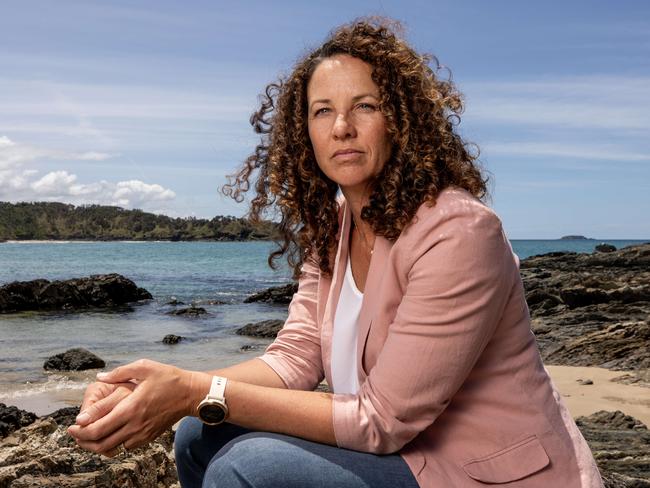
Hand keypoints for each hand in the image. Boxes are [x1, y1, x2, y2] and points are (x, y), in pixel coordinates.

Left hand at [68, 359, 197, 456]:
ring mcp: (142, 434)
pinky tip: (109, 434)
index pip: (98, 428)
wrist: (191, 394)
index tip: (72, 425)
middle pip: (100, 443)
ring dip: (96, 445)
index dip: (80, 430)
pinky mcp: (148, 437)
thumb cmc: (169, 378)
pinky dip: (112, 445)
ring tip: (87, 436)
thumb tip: (100, 377)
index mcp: (130, 408)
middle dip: (83, 440)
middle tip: (74, 433)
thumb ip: (120, 372)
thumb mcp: (145, 367)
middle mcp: (134, 425)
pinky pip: (125, 448)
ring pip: (112, 449)